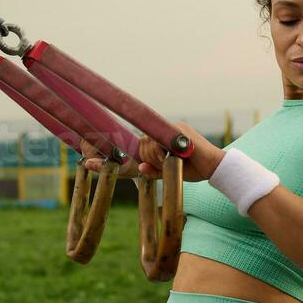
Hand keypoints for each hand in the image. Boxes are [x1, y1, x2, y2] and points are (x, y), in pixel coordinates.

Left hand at [78, 122, 225, 181]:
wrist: (215, 167)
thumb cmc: (192, 170)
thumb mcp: (167, 174)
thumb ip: (152, 171)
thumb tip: (140, 169)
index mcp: (155, 141)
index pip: (131, 146)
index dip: (109, 155)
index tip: (88, 163)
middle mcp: (159, 131)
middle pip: (138, 145)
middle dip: (147, 159)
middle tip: (163, 164)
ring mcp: (167, 128)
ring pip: (146, 144)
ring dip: (156, 158)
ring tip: (174, 161)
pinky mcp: (176, 130)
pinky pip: (158, 142)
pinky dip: (162, 154)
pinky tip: (175, 157)